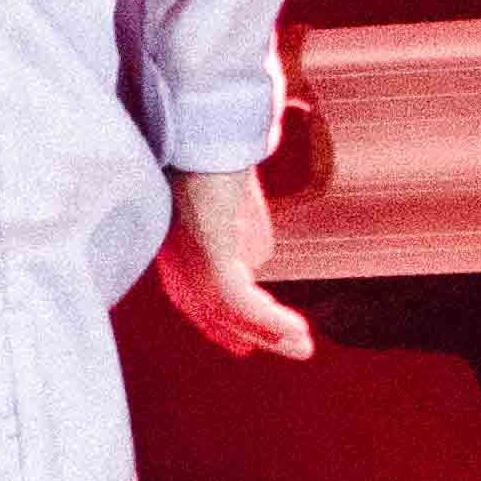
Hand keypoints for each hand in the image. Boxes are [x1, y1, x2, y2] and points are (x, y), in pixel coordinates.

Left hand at [155, 165, 314, 362]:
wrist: (206, 133)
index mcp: (177, 247)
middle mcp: (180, 259)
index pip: (197, 299)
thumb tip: (256, 258)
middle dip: (252, 334)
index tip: (246, 345)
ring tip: (303, 346)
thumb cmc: (210, 154)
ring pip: (230, 310)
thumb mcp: (226, 201)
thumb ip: (236, 230)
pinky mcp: (212, 255)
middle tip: (296, 347)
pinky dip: (269, 320)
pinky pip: (241, 300)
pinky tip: (297, 331)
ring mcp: (193, 259)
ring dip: (270, 333)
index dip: (222, 326)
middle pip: (213, 311)